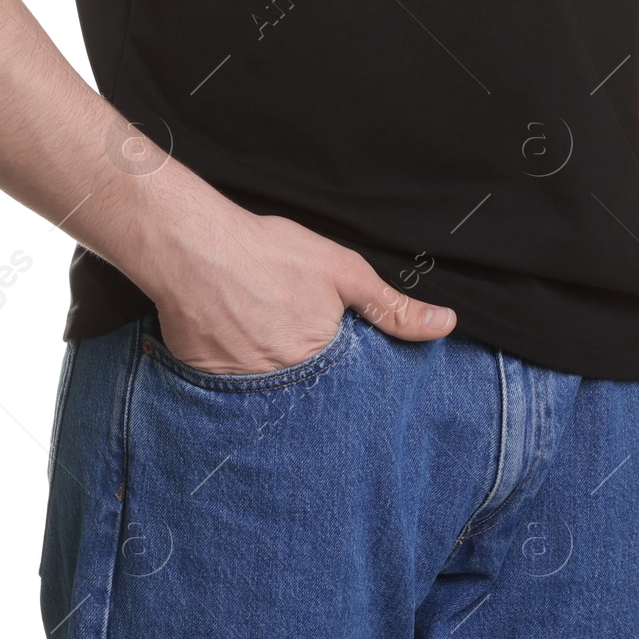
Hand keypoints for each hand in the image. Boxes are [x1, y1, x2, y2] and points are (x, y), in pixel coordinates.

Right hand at [142, 187, 456, 374]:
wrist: (193, 248)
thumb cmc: (268, 253)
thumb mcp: (343, 272)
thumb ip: (393, 306)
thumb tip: (444, 325)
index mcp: (323, 364)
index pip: (346, 386)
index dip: (341, 366)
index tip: (327, 343)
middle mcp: (285, 387)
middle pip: (307, 390)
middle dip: (305, 375)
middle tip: (287, 331)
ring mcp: (242, 389)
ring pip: (268, 390)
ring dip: (269, 373)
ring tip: (260, 335)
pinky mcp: (207, 382)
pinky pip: (228, 389)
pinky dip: (233, 371)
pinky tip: (230, 339)